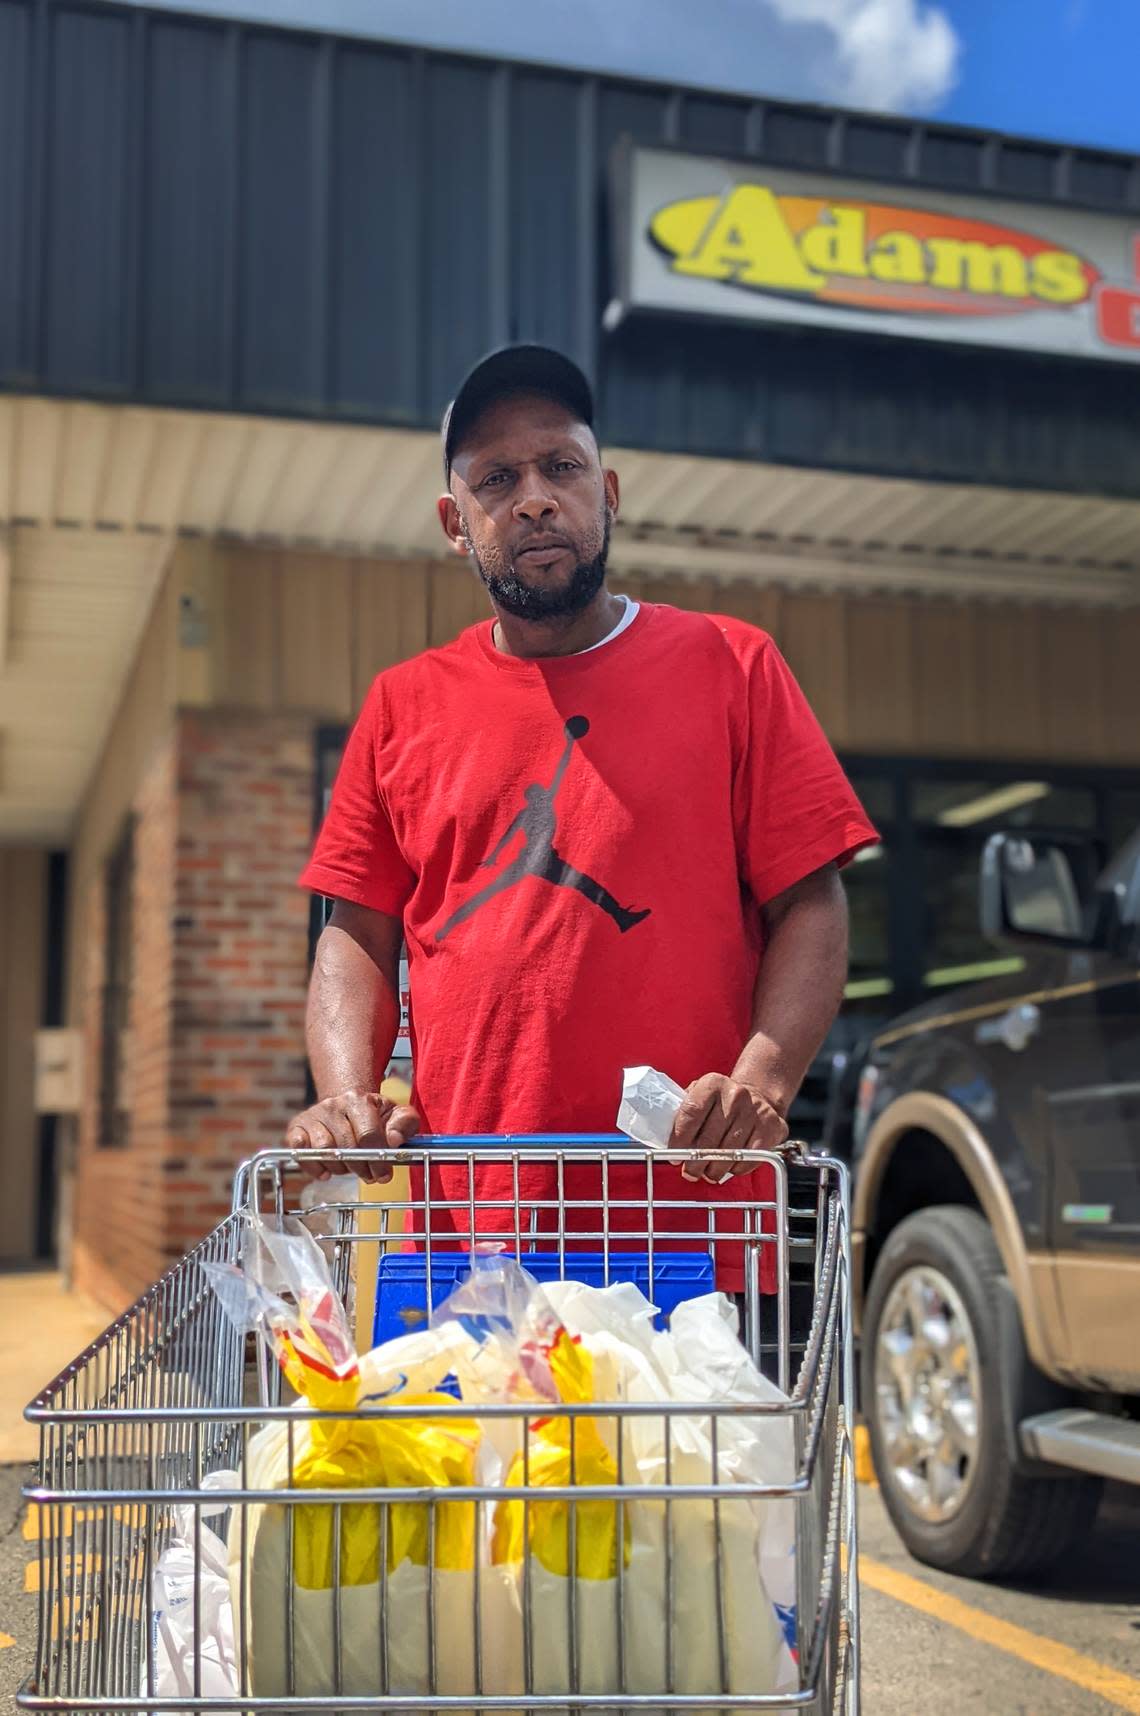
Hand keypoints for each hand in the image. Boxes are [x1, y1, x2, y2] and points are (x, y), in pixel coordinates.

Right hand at [284, 1089, 420, 1184]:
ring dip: (339, 1168)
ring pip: (323, 1152)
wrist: (346, 1106)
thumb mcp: (396, 1115)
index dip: (377, 1161)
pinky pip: (300, 1152)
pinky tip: (326, 1171)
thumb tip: (395, 1140)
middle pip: (346, 1147)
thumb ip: (405, 1124)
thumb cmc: (374, 1116)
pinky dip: (313, 1167)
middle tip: (368, 1175)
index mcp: (359, 1100)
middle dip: (361, 1168)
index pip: (368, 1135)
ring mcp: (313, 1116)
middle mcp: (333, 1105)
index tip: (384, 1176)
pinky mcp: (296, 1127)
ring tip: (349, 1168)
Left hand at [669, 1073, 789, 1184]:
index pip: (691, 1113)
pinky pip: (749, 1158)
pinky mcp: (771, 1127)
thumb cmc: (721, 1102)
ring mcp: (755, 1111)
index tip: (673, 1156)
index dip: (679, 1139)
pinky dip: (736, 1168)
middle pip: (709, 1138)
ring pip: (728, 1152)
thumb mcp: (701, 1095)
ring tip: (707, 1173)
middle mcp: (735, 1094)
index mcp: (712, 1083)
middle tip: (689, 1172)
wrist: (759, 1095)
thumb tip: (663, 1140)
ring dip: (714, 1169)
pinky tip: (729, 1167)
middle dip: (695, 1162)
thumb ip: (684, 1112)